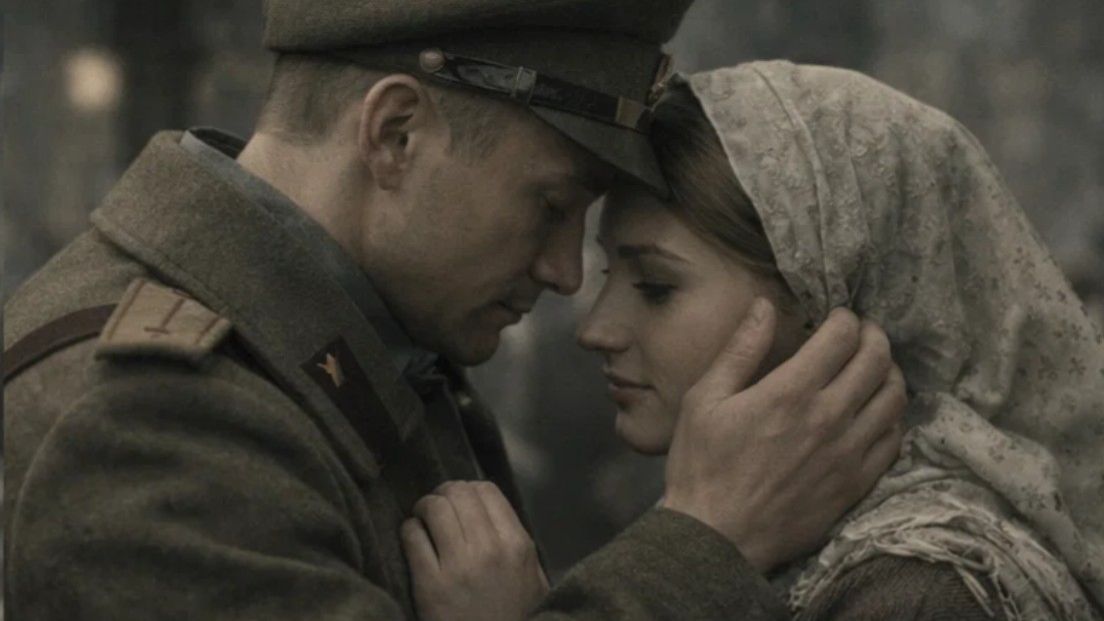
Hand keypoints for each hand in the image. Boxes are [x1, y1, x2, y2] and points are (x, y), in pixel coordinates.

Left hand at [402, 481, 548, 620]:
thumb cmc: (516, 617)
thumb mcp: (531, 577)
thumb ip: (513, 541)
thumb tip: (484, 506)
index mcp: (517, 545)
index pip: (486, 490)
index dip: (467, 489)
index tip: (458, 501)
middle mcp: (490, 549)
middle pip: (458, 493)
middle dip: (442, 495)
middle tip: (435, 507)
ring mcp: (459, 567)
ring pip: (434, 507)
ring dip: (424, 509)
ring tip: (422, 521)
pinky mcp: (430, 586)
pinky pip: (412, 536)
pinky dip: (409, 531)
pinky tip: (413, 540)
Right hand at [661, 300, 905, 572]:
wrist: (718, 537)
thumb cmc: (703, 465)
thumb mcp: (705, 399)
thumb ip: (740, 350)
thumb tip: (764, 306)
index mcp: (791, 392)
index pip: (843, 336)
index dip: (844, 318)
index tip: (835, 318)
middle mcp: (830, 417)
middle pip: (877, 360)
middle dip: (873, 336)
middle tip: (862, 334)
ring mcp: (849, 453)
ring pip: (894, 397)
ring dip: (889, 372)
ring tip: (873, 367)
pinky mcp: (857, 483)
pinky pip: (894, 439)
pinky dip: (891, 416)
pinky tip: (875, 412)